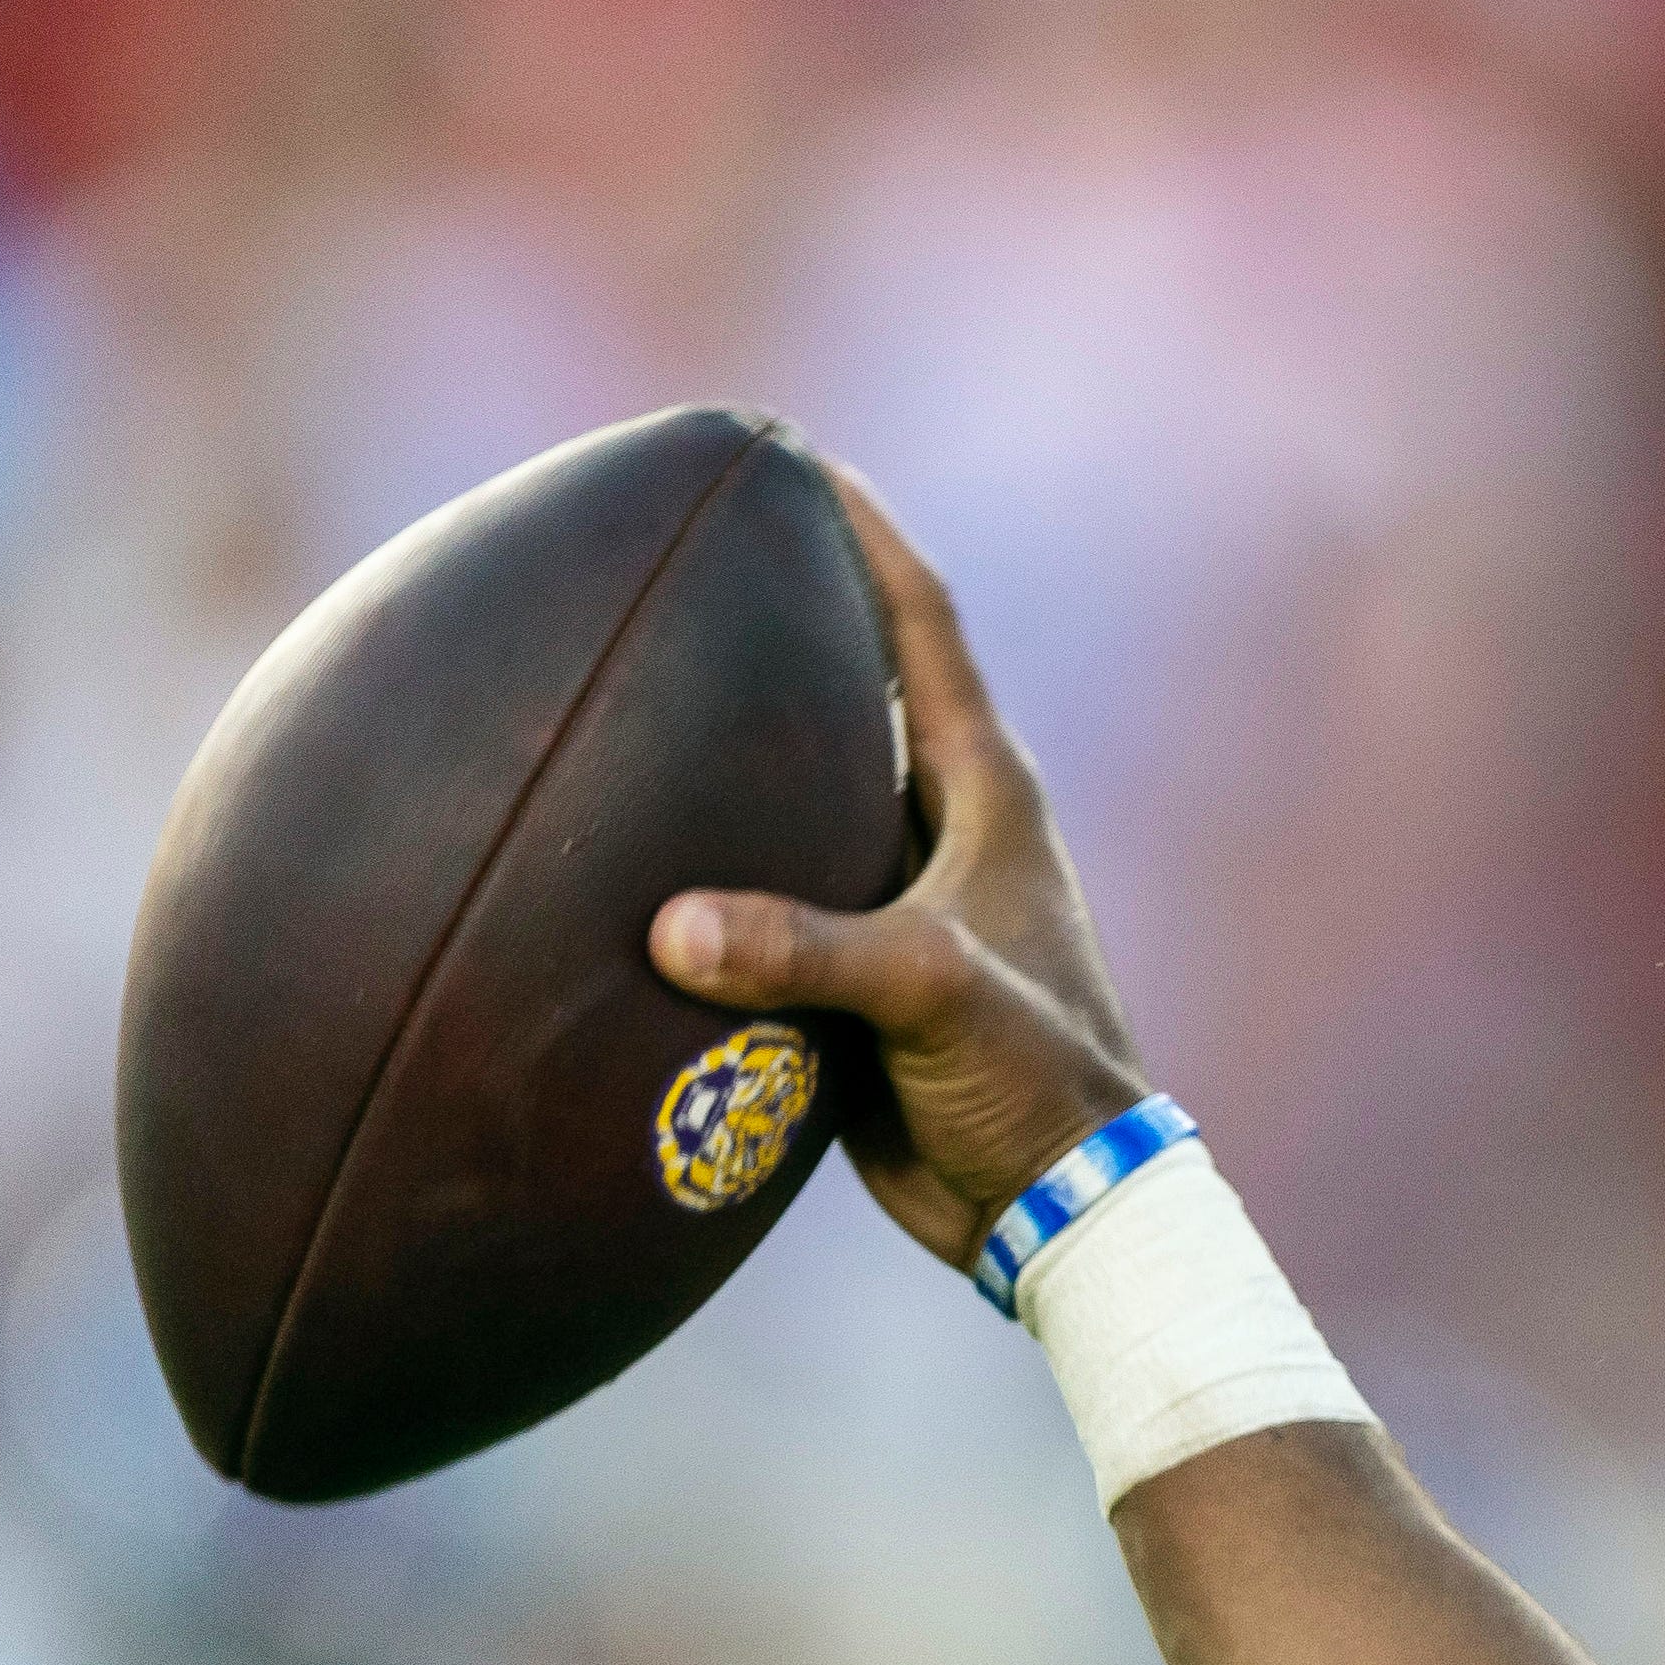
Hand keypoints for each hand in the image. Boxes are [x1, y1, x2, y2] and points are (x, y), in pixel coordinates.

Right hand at [649, 466, 1151, 1266]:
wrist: (1054, 1205)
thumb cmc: (1030, 1081)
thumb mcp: (926, 998)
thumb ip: (808, 954)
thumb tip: (672, 927)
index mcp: (985, 796)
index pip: (923, 629)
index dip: (864, 538)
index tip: (796, 459)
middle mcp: (941, 828)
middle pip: (850, 692)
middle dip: (774, 625)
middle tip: (676, 554)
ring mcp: (894, 900)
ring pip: (793, 798)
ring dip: (724, 755)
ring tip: (615, 690)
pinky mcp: (851, 976)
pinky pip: (761, 898)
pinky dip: (700, 873)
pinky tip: (609, 860)